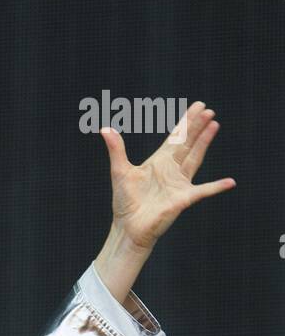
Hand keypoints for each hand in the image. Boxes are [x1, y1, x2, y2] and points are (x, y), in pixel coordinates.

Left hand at [100, 100, 234, 251]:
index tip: (196, 106)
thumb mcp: (120, 172)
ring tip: (214, 124)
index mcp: (158, 162)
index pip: (175, 137)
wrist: (128, 229)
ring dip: (204, 142)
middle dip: (197, 126)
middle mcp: (171, 170)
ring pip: (195, 157)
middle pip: (188, 143)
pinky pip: (204, 191)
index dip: (185, 122)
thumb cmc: (125, 204)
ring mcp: (179, 184)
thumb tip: (105, 129)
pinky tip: (230, 182)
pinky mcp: (183, 198)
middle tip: (208, 109)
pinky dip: (216, 187)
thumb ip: (116, 149)